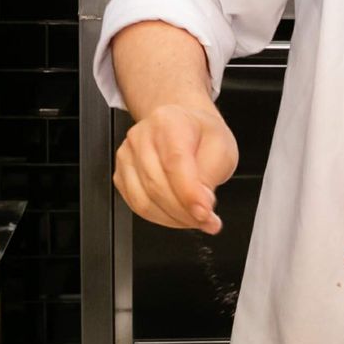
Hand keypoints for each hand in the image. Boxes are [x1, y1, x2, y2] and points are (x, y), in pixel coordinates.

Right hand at [113, 102, 238, 232]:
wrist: (184, 127)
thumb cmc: (202, 136)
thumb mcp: (222, 148)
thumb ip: (211, 175)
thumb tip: (200, 204)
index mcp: (169, 123)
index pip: (174, 162)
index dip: (189, 194)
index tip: (204, 213)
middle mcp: (142, 137)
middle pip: (156, 185)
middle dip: (184, 212)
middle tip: (207, 220)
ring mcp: (127, 156)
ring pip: (144, 201)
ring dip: (173, 219)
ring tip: (194, 218)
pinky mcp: (121, 175)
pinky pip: (136, 206)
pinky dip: (160, 217)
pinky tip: (178, 215)